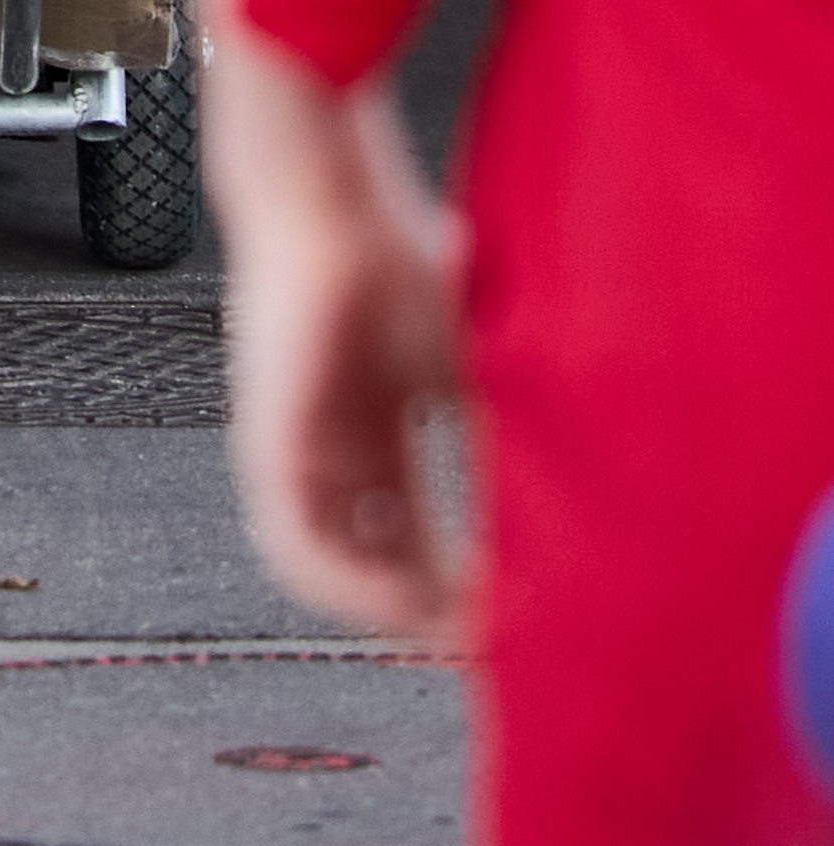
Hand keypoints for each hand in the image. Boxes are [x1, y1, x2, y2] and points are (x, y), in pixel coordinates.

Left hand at [202, 17, 471, 651]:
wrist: (333, 196)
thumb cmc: (397, 257)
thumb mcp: (470, 371)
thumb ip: (503, 437)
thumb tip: (577, 507)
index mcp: (376, 430)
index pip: (414, 532)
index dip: (463, 582)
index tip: (515, 618)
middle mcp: (332, 450)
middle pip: (376, 560)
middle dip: (431, 610)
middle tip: (489, 649)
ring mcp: (294, 450)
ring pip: (332, 568)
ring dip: (391, 611)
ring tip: (450, 638)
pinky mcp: (268, 444)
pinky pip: (297, 545)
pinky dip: (351, 586)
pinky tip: (401, 606)